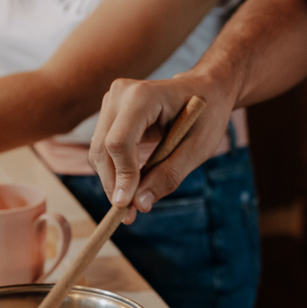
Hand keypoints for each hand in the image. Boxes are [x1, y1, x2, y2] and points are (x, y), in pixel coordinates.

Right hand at [89, 72, 234, 222]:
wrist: (207, 90)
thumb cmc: (207, 116)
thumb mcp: (198, 148)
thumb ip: (170, 175)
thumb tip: (140, 204)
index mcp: (142, 96)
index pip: (119, 142)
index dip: (122, 177)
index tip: (129, 207)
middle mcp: (120, 94)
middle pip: (103, 149)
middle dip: (114, 185)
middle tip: (129, 217)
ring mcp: (112, 101)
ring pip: (99, 152)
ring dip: (112, 182)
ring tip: (132, 208)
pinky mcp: (111, 113)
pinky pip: (105, 149)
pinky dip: (115, 172)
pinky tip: (130, 190)